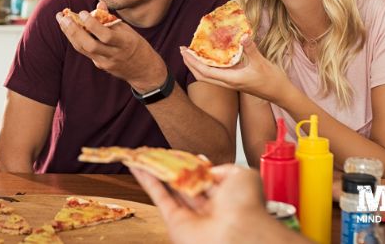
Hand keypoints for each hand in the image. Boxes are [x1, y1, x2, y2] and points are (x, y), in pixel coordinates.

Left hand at [55, 2, 166, 91]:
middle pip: (90, 45)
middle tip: (63, 17)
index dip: (92, 24)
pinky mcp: (100, 66)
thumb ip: (112, 19)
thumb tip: (99, 4)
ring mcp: (106, 62)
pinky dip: (77, 40)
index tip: (83, 12)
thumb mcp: (128, 30)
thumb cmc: (136, 45)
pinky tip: (70, 30)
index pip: (105, 35)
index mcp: (124, 43)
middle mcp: (114, 54)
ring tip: (62, 21)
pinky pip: (85, 52)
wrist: (143, 70)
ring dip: (70, 34)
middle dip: (74, 30)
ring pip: (83, 49)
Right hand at [131, 164, 285, 243]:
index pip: (204, 177)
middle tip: (155, 152)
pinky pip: (159, 197)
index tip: (177, 152)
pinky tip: (138, 166)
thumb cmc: (247, 207)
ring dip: (154, 170)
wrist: (239, 232)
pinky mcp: (174, 222)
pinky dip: (147, 181)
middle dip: (169, 166)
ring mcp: (190, 215)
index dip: (189, 164)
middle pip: (183, 182)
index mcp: (226, 197)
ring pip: (168, 188)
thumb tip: (209, 167)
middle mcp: (207, 207)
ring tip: (141, 154)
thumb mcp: (244, 175)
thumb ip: (226, 168)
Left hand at [180, 37, 288, 101]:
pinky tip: (210, 57)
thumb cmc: (272, 81)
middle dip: (190, 63)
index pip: (205, 71)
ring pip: (207, 76)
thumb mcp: (262, 63)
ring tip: (191, 53)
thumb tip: (243, 36)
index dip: (193, 62)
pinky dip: (208, 66)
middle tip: (183, 50)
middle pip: (201, 75)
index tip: (185, 51)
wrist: (281, 94)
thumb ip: (251, 49)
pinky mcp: (235, 81)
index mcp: (231, 80)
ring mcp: (230, 83)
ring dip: (197, 65)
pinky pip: (216, 74)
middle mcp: (227, 83)